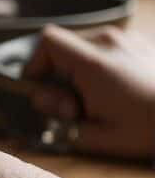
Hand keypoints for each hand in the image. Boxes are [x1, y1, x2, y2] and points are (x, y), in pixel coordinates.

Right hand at [23, 24, 154, 158]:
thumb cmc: (149, 130)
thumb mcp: (95, 137)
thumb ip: (58, 119)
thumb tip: (44, 104)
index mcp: (94, 64)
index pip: (47, 42)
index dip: (34, 64)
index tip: (40, 89)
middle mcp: (110, 43)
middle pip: (62, 47)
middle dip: (57, 77)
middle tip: (73, 110)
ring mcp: (128, 40)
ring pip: (82, 48)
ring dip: (77, 74)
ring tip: (95, 102)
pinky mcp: (140, 45)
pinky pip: (104, 50)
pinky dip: (97, 69)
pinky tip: (113, 93)